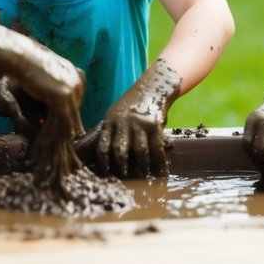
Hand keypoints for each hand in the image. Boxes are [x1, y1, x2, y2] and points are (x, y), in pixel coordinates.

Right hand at [0, 25, 84, 142]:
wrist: (17, 56)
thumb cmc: (23, 66)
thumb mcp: (41, 82)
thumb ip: (48, 97)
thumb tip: (49, 114)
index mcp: (75, 76)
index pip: (73, 105)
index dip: (66, 122)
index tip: (61, 138)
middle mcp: (77, 82)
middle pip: (73, 113)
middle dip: (64, 133)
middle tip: (59, 151)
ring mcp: (72, 89)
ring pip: (67, 119)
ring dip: (58, 137)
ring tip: (50, 152)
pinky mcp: (63, 96)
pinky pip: (59, 120)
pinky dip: (51, 134)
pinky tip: (44, 145)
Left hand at [83, 58, 180, 177]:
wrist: (154, 85)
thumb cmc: (134, 104)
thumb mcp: (117, 113)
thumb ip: (112, 130)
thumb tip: (107, 156)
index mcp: (111, 121)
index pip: (102, 145)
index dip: (103, 162)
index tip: (106, 174)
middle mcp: (123, 122)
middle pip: (120, 149)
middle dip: (122, 166)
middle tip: (125, 178)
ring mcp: (140, 122)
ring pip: (139, 150)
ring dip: (142, 167)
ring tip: (144, 177)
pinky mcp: (155, 124)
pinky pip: (157, 147)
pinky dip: (160, 161)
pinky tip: (161, 171)